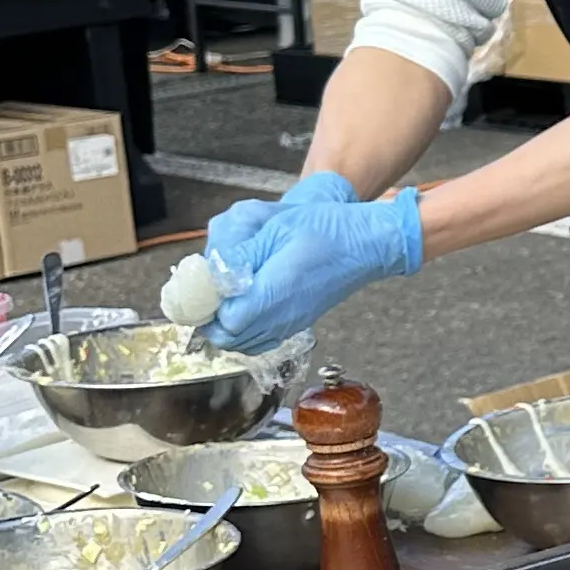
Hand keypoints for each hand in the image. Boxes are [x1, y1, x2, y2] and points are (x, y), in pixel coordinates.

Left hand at [207, 172, 421, 348]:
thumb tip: (210, 272)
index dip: (207, 304)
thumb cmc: (327, 229)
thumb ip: (240, 253)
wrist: (366, 242)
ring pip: (242, 342)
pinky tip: (244, 301)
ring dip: (225, 323)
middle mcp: (282, 316)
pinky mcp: (296, 322)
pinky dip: (244, 327)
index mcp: (276, 292)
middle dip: (211, 316)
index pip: (226, 320)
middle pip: (229, 337)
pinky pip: (259, 338)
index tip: (203, 283)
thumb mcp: (276, 228)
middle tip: (209, 288)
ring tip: (225, 294)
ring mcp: (290, 323)